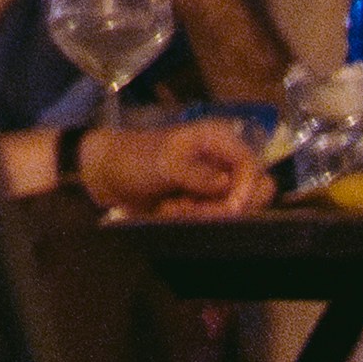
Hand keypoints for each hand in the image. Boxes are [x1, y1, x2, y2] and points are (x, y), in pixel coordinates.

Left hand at [83, 119, 268, 218]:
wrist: (110, 177)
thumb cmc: (135, 159)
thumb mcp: (165, 163)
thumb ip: (197, 174)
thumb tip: (227, 183)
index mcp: (217, 139)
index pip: (251, 166)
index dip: (247, 190)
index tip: (230, 210)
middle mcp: (222, 161)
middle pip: (248, 195)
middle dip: (220, 208)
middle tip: (188, 206)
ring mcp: (215, 185)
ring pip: (231, 213)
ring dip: (201, 215)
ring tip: (171, 206)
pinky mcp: (205, 204)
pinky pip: (214, 222)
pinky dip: (193, 221)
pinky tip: (170, 211)